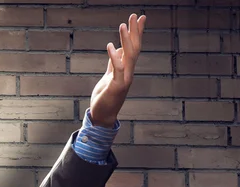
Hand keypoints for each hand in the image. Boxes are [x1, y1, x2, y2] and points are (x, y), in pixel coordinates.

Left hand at [90, 13, 146, 127]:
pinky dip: (114, 57)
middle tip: (136, 15)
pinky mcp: (117, 86)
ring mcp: (124, 79)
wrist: (103, 116)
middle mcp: (128, 72)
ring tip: (123, 25)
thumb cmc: (105, 97)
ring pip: (128, 56)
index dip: (137, 32)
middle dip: (135, 32)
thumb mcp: (108, 76)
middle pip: (134, 48)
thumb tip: (117, 49)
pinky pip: (117, 69)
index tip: (140, 18)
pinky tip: (111, 45)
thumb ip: (113, 63)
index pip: (133, 47)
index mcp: (126, 69)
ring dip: (126, 40)